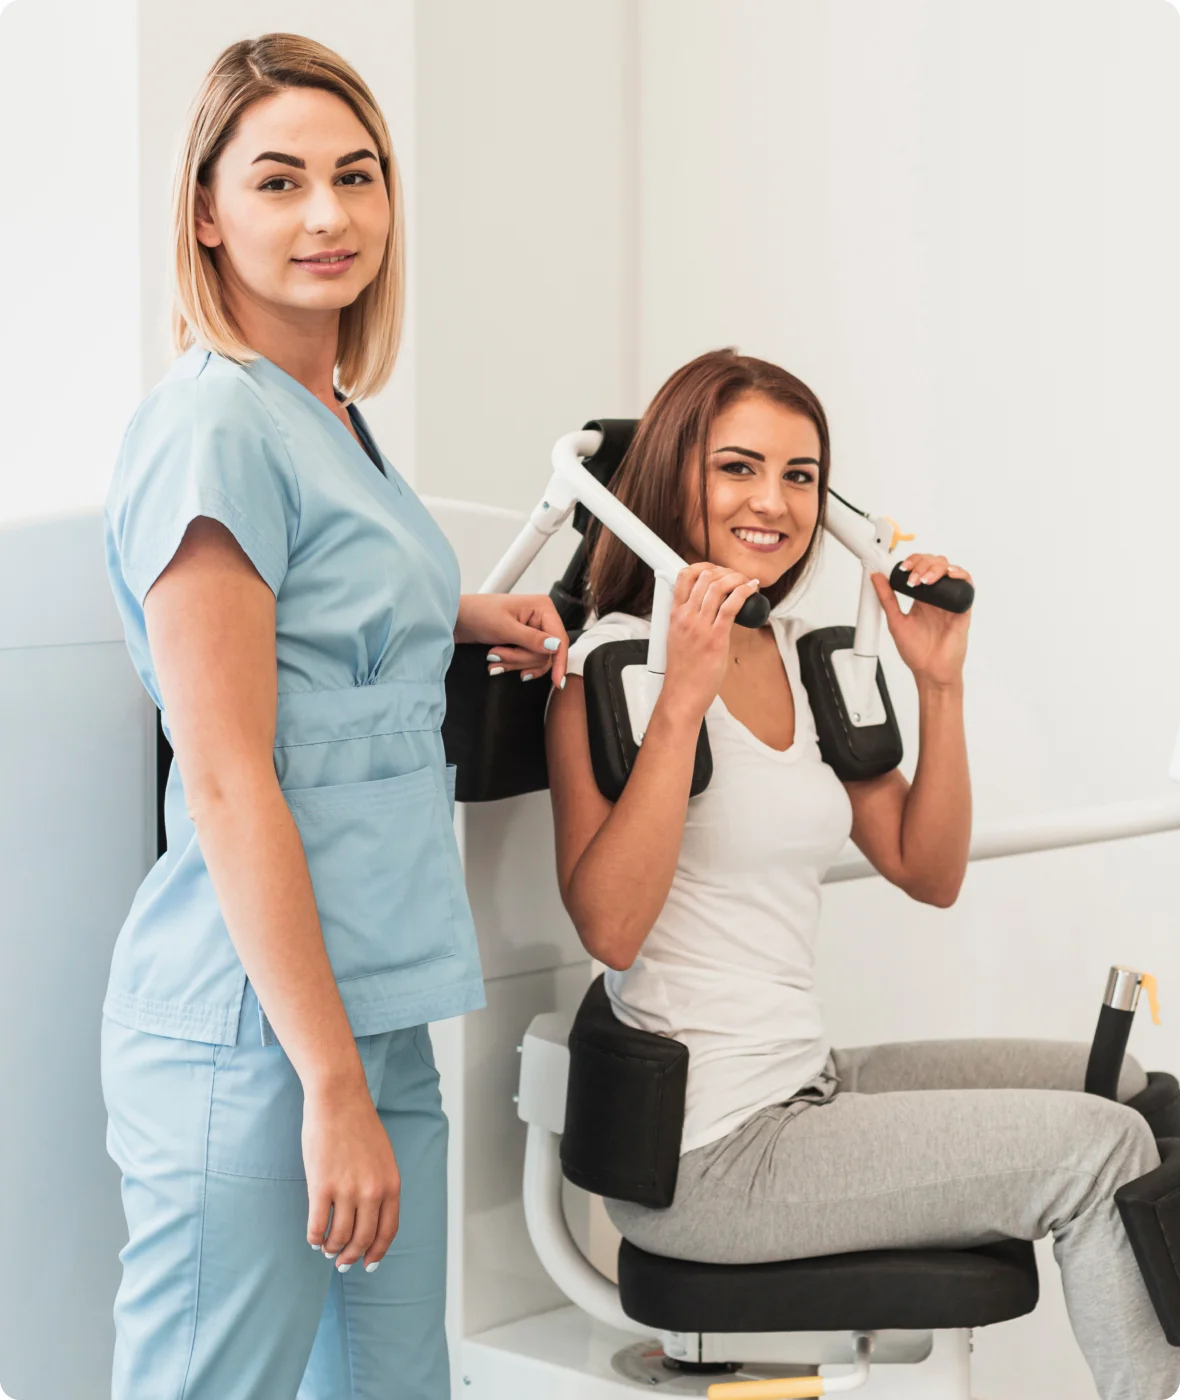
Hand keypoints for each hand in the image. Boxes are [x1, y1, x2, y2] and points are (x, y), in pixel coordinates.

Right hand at [303, 1080, 400, 1272]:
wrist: (339, 1099)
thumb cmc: (359, 1125)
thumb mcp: (383, 1157)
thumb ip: (381, 1185)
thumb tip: (371, 1217)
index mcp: (391, 1184)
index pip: (388, 1231)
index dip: (377, 1252)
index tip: (368, 1263)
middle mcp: (372, 1191)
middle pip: (363, 1239)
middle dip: (352, 1256)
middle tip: (342, 1262)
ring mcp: (347, 1190)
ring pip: (339, 1237)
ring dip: (332, 1249)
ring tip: (327, 1249)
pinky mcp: (321, 1187)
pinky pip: (317, 1226)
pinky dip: (314, 1238)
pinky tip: (313, 1238)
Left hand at [455, 593, 568, 687]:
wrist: (456, 619)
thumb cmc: (477, 614)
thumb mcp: (504, 628)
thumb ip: (531, 639)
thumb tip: (555, 646)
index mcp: (542, 607)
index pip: (560, 638)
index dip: (559, 660)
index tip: (556, 681)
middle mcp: (541, 619)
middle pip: (547, 653)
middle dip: (520, 659)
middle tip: (496, 655)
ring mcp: (533, 632)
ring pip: (536, 660)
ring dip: (513, 663)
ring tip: (492, 658)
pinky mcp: (523, 642)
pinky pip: (527, 661)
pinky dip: (512, 665)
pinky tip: (498, 665)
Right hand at [658, 563, 760, 722]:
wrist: (682, 693)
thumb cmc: (683, 671)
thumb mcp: (677, 638)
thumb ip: (688, 621)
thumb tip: (709, 611)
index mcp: (674, 615)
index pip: (683, 576)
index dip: (702, 566)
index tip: (716, 570)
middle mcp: (685, 617)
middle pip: (704, 577)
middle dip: (725, 571)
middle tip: (736, 577)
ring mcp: (699, 627)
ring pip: (718, 587)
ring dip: (737, 578)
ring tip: (747, 582)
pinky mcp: (715, 638)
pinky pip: (731, 606)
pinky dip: (744, 593)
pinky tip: (752, 590)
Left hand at [872, 553, 972, 687]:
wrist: (931, 671)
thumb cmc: (917, 652)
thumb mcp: (895, 621)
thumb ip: (887, 598)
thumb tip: (875, 577)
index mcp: (921, 598)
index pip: (919, 567)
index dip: (912, 561)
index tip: (902, 568)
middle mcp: (936, 597)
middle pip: (935, 564)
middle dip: (922, 564)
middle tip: (912, 578)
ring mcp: (950, 601)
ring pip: (950, 570)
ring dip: (937, 568)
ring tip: (924, 581)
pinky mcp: (962, 608)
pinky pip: (967, 586)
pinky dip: (960, 575)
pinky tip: (950, 576)